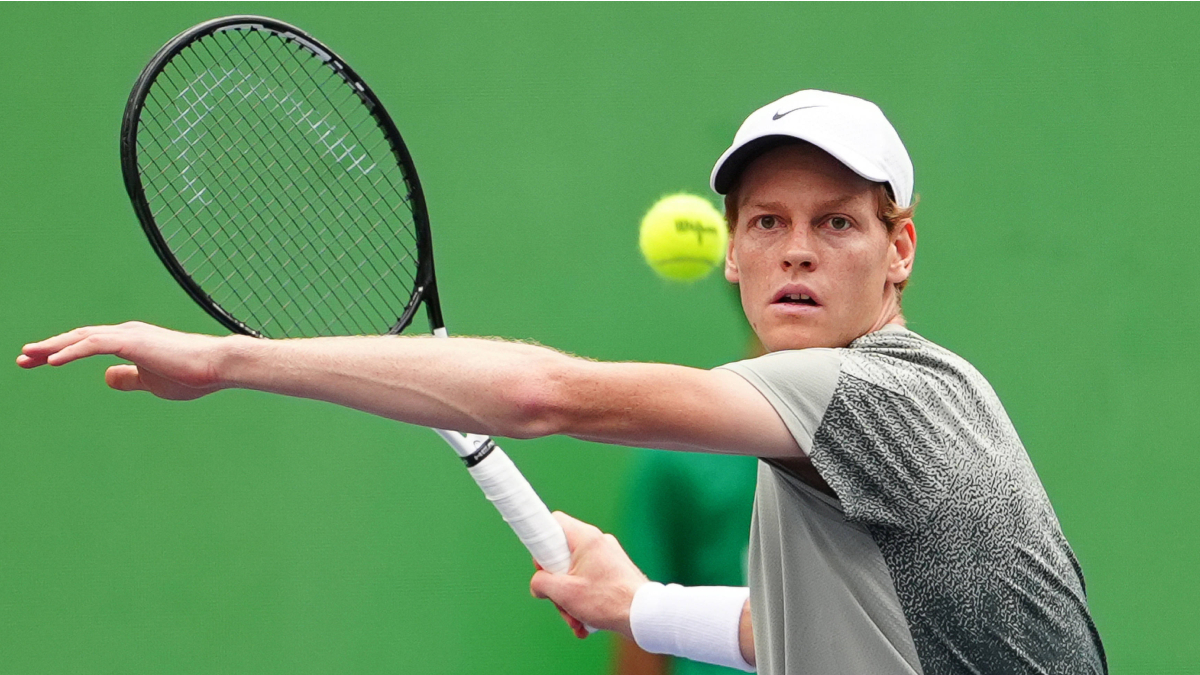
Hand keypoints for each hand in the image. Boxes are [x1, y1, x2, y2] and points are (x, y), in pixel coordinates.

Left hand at [18, 321, 231, 400]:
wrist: (217, 366)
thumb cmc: (192, 375)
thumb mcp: (152, 382)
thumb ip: (129, 378)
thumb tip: (106, 377)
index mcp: (131, 341)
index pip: (88, 344)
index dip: (62, 352)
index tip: (39, 362)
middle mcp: (126, 333)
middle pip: (78, 337)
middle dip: (49, 348)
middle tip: (23, 359)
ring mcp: (129, 335)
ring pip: (81, 338)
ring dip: (53, 347)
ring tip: (28, 356)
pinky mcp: (133, 342)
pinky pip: (94, 345)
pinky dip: (71, 351)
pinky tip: (52, 361)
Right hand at [529, 512, 648, 639]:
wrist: (644, 616)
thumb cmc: (607, 600)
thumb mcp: (564, 593)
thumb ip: (541, 583)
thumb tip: (537, 584)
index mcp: (586, 538)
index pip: (554, 522)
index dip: (541, 542)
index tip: (541, 566)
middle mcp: (598, 543)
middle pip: (562, 556)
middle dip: (557, 585)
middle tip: (559, 601)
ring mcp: (607, 558)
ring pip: (575, 574)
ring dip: (570, 600)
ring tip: (575, 621)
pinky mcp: (614, 572)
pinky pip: (590, 582)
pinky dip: (584, 602)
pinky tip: (585, 624)